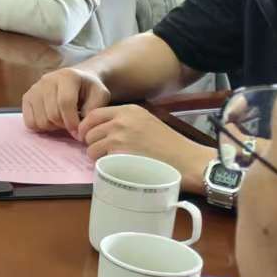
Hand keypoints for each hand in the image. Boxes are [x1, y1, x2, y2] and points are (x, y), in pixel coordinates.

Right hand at [21, 66, 112, 139]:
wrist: (77, 78)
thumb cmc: (89, 89)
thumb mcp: (100, 96)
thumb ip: (92, 111)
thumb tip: (79, 131)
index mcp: (67, 76)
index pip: (65, 102)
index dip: (72, 121)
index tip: (79, 133)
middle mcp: (47, 80)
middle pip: (52, 114)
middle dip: (64, 125)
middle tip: (73, 125)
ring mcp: (34, 88)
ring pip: (40, 120)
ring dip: (53, 127)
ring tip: (62, 121)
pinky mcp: (26, 97)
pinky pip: (29, 122)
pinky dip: (41, 127)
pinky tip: (51, 120)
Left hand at [81, 104, 212, 190]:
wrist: (188, 160)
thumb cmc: (171, 145)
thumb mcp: (146, 122)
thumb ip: (124, 122)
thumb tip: (100, 129)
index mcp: (128, 110)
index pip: (93, 114)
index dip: (87, 127)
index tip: (89, 136)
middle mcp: (121, 120)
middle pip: (89, 131)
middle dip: (91, 143)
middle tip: (101, 152)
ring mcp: (119, 137)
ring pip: (91, 147)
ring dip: (96, 156)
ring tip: (112, 160)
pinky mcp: (119, 154)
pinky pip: (98, 160)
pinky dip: (103, 165)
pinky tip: (116, 167)